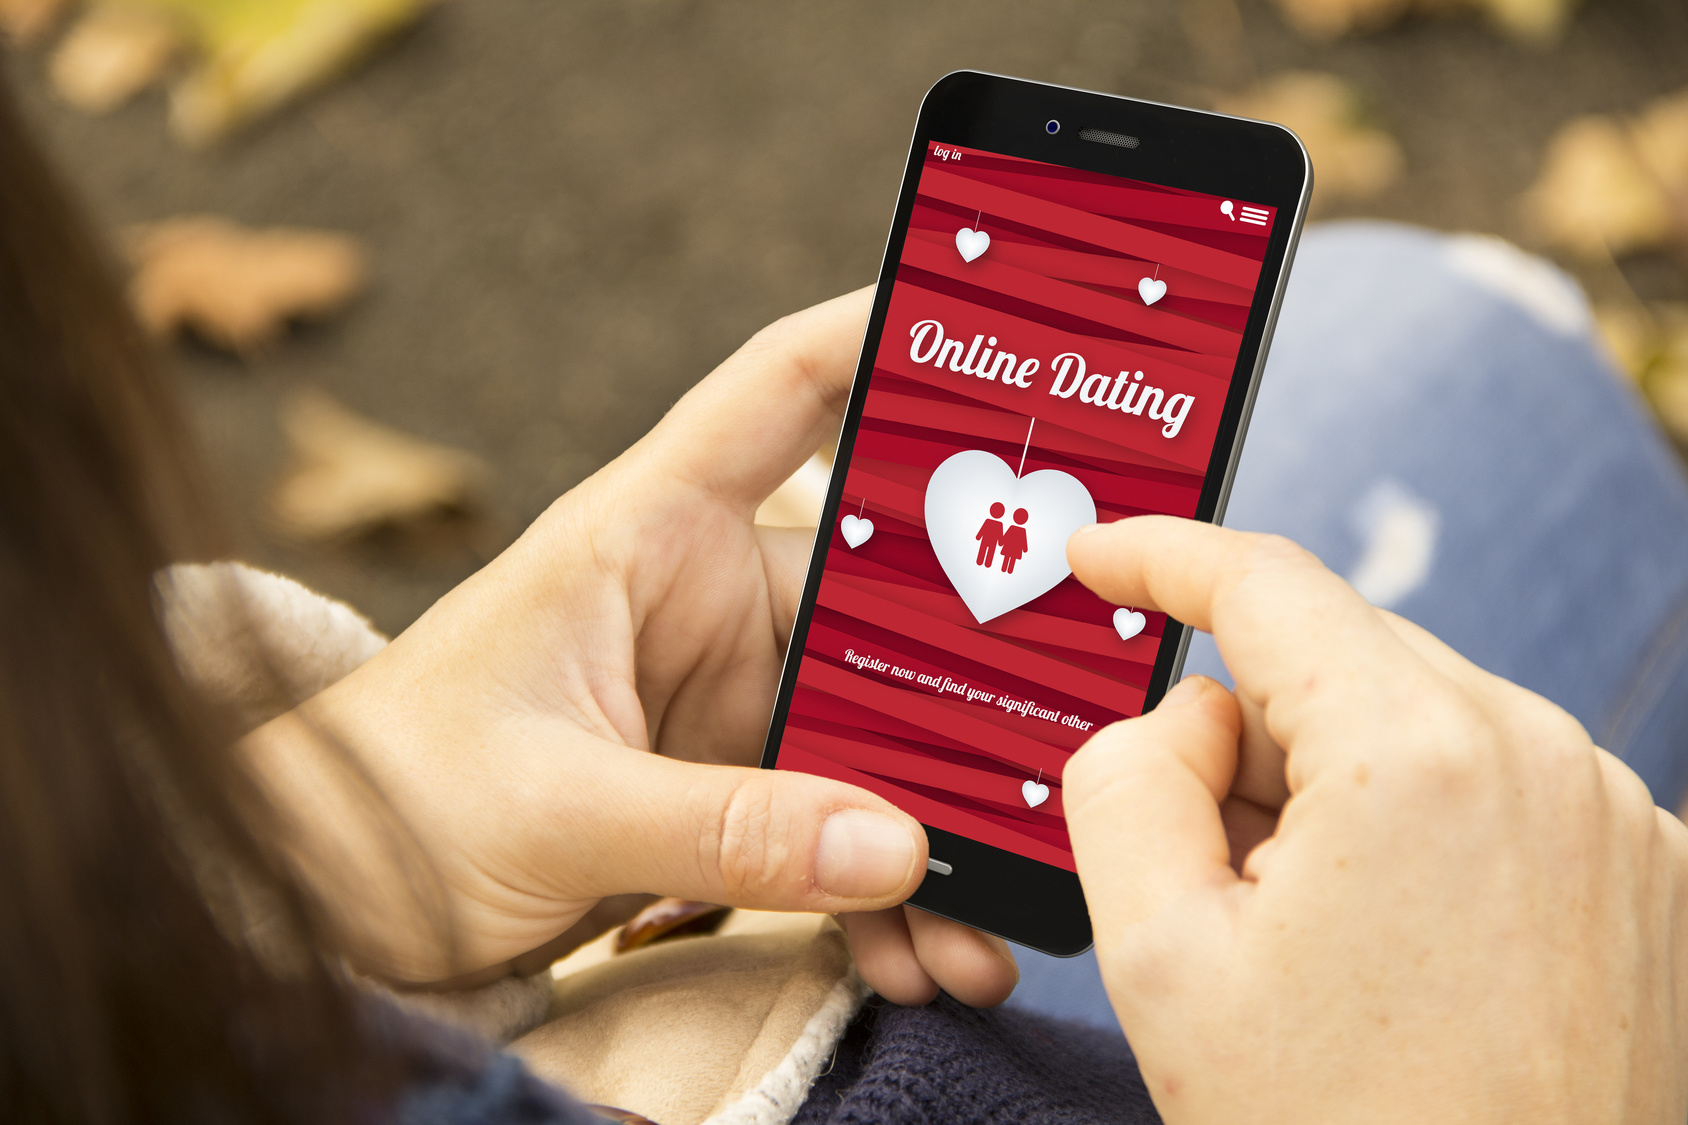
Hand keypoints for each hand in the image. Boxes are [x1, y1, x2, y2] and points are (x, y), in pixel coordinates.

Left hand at [244, 289, 1014, 1005]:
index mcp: (647, 533)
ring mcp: (723, 701)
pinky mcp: (725, 789)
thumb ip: (718, 828)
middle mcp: (702, 600)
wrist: (321, 896)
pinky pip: (836, 822)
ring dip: (933, 825)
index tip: (999, 329)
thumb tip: (893, 846)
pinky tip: (920, 950)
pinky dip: (880, 888)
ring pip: (873, 733)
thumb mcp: (551, 806)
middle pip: (879, 600)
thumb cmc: (391, 795)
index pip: (781, 391)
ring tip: (984, 928)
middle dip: (966, 689)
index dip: (885, 337)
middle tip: (1051, 759)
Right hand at [1063, 517, 1687, 1122]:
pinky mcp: (1646, 871)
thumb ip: (1127, 780)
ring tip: (1310, 941)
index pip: (1267, 584)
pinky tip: (1392, 949)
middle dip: (1249, 728)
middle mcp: (1542, 757)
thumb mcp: (1161, 958)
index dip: (1164, 555)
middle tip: (1203, 865)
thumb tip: (1188, 715)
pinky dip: (1417, 826)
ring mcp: (1613, 815)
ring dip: (1334, 786)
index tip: (1105, 555)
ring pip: (1416, 721)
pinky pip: (1493, 785)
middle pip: (1341, 660)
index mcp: (1419, 755)